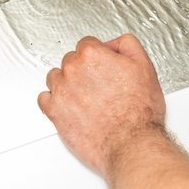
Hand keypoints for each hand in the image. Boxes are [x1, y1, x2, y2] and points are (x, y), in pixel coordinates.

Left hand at [37, 34, 165, 177]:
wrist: (131, 144)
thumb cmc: (139, 112)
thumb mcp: (144, 67)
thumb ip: (127, 46)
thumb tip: (114, 44)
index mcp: (92, 55)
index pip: (87, 45)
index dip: (99, 56)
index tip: (103, 67)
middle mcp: (72, 69)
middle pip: (71, 60)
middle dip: (84, 71)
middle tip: (100, 86)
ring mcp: (61, 90)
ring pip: (56, 77)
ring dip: (68, 84)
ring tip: (86, 98)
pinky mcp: (54, 111)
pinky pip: (44, 98)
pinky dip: (54, 101)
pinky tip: (68, 106)